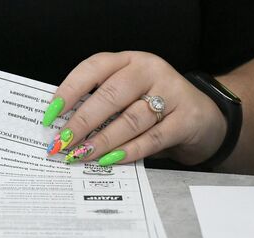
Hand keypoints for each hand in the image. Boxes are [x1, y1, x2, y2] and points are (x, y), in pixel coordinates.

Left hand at [43, 51, 226, 166]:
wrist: (202, 117)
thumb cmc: (153, 106)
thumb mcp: (127, 96)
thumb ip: (99, 105)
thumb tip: (62, 129)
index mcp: (128, 61)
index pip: (93, 68)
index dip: (68, 91)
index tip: (50, 115)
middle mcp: (149, 71)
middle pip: (110, 95)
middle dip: (81, 122)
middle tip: (62, 143)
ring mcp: (170, 93)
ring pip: (130, 119)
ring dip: (101, 141)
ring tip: (80, 155)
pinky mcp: (185, 118)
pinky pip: (152, 138)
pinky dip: (128, 151)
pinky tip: (108, 161)